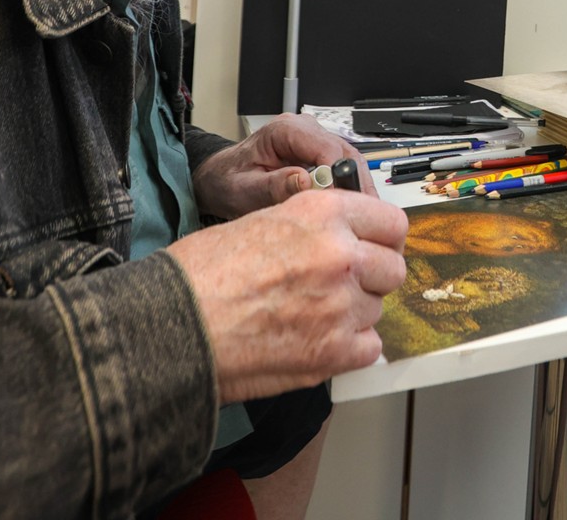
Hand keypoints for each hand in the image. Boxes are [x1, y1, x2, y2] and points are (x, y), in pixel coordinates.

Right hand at [167, 190, 408, 400]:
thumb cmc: (200, 275)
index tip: (373, 247)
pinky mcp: (334, 352)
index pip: (392, 222)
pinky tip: (317, 340)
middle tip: (342, 285)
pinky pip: (370, 347)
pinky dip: (350, 347)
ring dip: (355, 312)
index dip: (382, 237)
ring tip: (312, 314)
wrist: (172, 327)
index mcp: (322, 214)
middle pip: (393, 268)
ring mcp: (341, 305)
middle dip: (373, 277)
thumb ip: (312, 225)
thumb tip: (341, 237)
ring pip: (378, 308)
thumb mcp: (260, 220)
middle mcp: (340, 255)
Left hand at [193, 114, 372, 220]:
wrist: (220, 178)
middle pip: (346, 154)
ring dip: (358, 190)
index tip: (343, 204)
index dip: (340, 176)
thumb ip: (274, 186)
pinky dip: (350, 190)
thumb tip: (307, 182)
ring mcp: (315, 141)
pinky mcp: (320, 154)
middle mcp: (305, 130)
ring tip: (362, 219)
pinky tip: (352, 212)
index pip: (326, 148)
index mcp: (285, 131)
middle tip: (365, 218)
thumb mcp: (243, 189)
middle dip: (357, 186)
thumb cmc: (227, 181)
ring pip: (351, 162)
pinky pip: (344, 170)